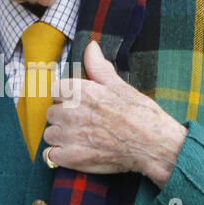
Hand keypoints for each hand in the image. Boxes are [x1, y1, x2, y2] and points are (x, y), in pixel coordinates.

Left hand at [43, 40, 187, 185]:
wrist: (153, 144)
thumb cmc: (140, 114)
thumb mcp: (119, 85)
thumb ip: (98, 66)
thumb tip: (91, 46)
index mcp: (81, 92)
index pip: (55, 90)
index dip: (65, 97)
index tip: (77, 103)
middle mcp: (72, 113)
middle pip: (51, 113)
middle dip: (63, 117)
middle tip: (81, 122)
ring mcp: (71, 136)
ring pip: (50, 134)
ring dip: (60, 136)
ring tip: (78, 138)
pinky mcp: (72, 158)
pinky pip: (51, 155)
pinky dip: (60, 155)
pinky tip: (74, 152)